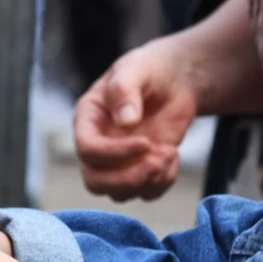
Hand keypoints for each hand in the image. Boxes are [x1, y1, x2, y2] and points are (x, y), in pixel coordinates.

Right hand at [73, 37, 199, 200]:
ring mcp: (118, 162)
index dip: (114, 153)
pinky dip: (163, 182)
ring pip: (119, 193)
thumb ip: (125, 89)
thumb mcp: (136, 68)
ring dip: (149, 180)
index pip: (88, 149)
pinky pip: (145, 193)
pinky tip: (173, 156)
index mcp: (88, 119)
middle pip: (96, 181)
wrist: (175, 80)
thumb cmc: (150, 69)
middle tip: (158, 161)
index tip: (146, 142)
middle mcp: (98, 145)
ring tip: (171, 153)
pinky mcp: (140, 170)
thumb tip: (125, 121)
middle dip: (128, 179)